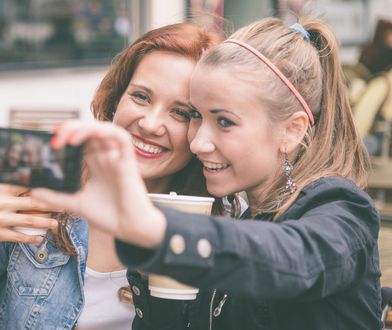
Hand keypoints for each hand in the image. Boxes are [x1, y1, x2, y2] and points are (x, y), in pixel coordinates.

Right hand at [0, 184, 58, 243]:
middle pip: (33, 204)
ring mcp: (2, 219)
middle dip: (50, 205)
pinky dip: (30, 238)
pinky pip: (18, 236)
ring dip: (45, 223)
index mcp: (5, 190)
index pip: (29, 190)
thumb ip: (14, 189)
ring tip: (55, 224)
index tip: (57, 193)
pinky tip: (40, 239)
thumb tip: (32, 188)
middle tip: (62, 208)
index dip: (44, 192)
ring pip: (29, 221)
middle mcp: (5, 204)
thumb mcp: (0, 190)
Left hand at [31, 120, 166, 247]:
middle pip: (91, 131)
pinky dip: (108, 131)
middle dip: (72, 129)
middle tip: (56, 139)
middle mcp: (107, 158)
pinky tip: (94, 134)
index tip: (51, 141)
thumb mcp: (77, 203)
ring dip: (86, 128)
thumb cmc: (109, 215)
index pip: (82, 140)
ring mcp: (117, 158)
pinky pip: (122, 138)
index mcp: (96, 164)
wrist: (129, 228)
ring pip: (104, 130)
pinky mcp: (128, 162)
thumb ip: (56, 196)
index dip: (67, 135)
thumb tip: (33, 191)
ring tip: (69, 137)